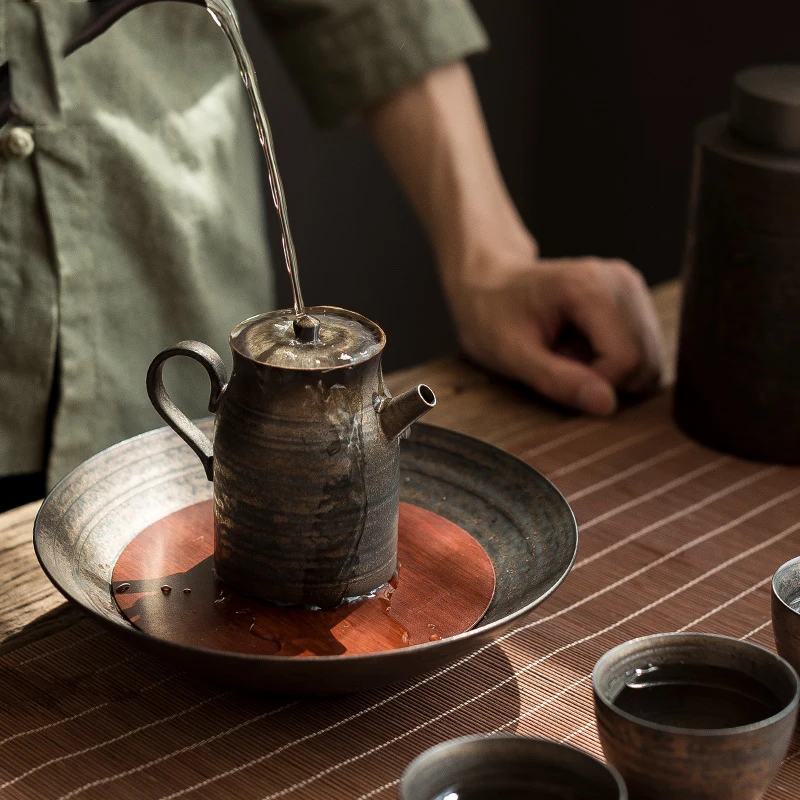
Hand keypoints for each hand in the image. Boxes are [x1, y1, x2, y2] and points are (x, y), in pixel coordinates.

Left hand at [442, 242, 663, 415]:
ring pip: (650, 360)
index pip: (627, 358)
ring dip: (611, 374)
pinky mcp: (634, 302)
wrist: (490, 286)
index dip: (598, 385)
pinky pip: (643, 353)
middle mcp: (621, 281)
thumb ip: (557, 380)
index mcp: (590, 286)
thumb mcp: (511, 355)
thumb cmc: (493, 317)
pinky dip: (615, 364)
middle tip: (561, 365)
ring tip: (569, 356)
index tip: (558, 377)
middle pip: (646, 361)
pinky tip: (581, 350)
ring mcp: (632, 289)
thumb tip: (607, 405)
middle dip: (606, 380)